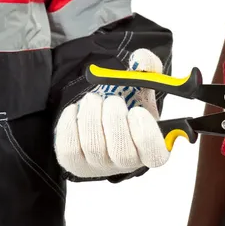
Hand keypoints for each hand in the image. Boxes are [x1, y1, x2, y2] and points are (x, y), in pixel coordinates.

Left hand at [54, 48, 169, 177]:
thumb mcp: (142, 86)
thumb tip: (142, 60)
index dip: (146, 135)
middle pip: (122, 152)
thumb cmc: (127, 105)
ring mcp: (99, 166)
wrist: (101, 115)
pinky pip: (69, 146)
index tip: (136, 112)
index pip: (155, 155)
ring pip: (94, 146)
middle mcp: (127, 163)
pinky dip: (71, 123)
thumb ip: (148, 69)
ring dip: (92, 116)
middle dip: (114, 120)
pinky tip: (76, 110)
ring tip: (94, 100)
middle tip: (112, 101)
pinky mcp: (75, 163)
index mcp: (152, 148)